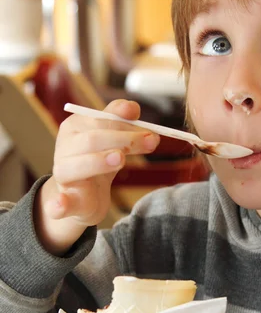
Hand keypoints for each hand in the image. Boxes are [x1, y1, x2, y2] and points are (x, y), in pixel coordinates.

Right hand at [35, 99, 159, 253]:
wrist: (82, 196)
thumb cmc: (98, 162)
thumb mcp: (110, 139)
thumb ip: (120, 121)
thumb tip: (133, 108)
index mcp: (75, 127)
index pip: (99, 118)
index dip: (121, 118)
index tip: (141, 121)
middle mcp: (64, 147)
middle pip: (93, 139)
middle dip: (125, 139)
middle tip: (151, 141)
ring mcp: (62, 174)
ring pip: (75, 166)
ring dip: (98, 161)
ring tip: (120, 159)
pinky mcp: (63, 201)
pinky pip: (56, 203)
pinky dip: (58, 204)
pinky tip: (61, 204)